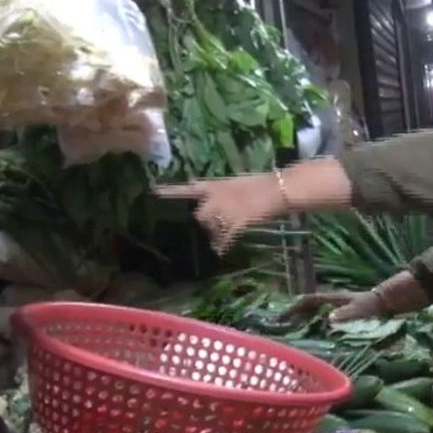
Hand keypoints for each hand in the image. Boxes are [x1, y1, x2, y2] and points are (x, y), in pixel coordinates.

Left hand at [155, 174, 286, 254]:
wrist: (279, 190)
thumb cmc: (263, 184)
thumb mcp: (236, 182)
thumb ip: (218, 189)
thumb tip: (197, 189)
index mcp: (216, 185)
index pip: (188, 188)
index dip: (170, 191)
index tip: (153, 192)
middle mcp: (216, 197)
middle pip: (200, 215)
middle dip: (207, 221)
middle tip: (218, 224)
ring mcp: (225, 210)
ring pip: (211, 227)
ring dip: (215, 232)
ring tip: (226, 233)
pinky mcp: (236, 222)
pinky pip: (224, 238)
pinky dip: (222, 245)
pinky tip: (221, 250)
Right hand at [282, 291, 382, 323]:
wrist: (385, 301)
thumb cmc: (372, 305)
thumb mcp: (359, 309)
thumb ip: (346, 313)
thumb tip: (329, 318)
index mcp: (332, 299)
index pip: (308, 301)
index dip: (294, 307)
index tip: (281, 317)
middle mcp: (331, 301)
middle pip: (307, 306)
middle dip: (293, 314)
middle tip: (280, 325)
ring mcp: (335, 306)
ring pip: (313, 311)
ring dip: (301, 319)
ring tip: (289, 330)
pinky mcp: (341, 313)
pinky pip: (322, 317)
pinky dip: (313, 323)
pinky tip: (311, 334)